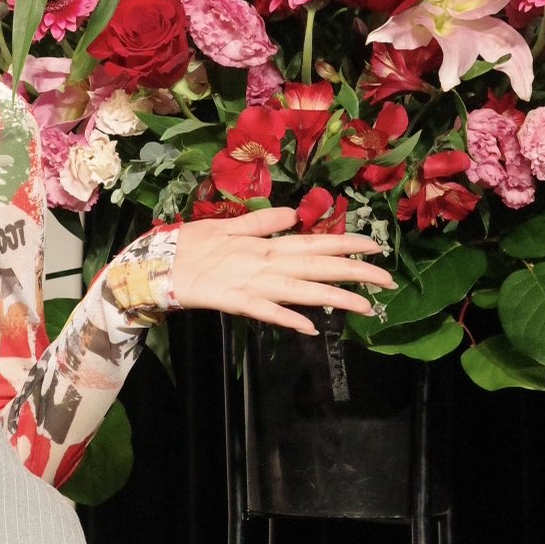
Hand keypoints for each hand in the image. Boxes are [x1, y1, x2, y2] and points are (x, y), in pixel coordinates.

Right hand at [171, 205, 394, 335]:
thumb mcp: (227, 226)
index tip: (376, 247)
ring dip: (334, 298)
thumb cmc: (190, 245)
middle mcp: (264, 262)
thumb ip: (261, 222)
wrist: (156, 266)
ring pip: (301, 290)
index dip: (346, 243)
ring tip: (366, 307)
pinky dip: (288, 319)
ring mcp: (252, 284)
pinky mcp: (235, 303)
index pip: (314, 242)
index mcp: (264, 243)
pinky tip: (311, 328)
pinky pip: (267, 313)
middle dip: (354, 273)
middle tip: (387, 279)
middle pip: (316, 266)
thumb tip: (294, 216)